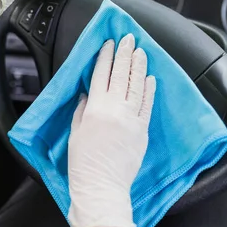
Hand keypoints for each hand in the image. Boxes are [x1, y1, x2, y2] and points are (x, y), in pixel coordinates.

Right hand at [68, 34, 155, 226]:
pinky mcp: (143, 130)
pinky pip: (148, 105)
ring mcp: (132, 119)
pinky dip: (150, 90)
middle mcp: (115, 109)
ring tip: (141, 51)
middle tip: (128, 39)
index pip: (101, 75)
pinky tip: (151, 78)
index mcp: (95, 109)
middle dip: (125, 54)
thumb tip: (87, 95)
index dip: (105, 57)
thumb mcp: (75, 134)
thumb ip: (82, 111)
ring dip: (139, 66)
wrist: (101, 187)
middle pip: (121, 75)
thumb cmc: (82, 164)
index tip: (109, 43)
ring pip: (137, 86)